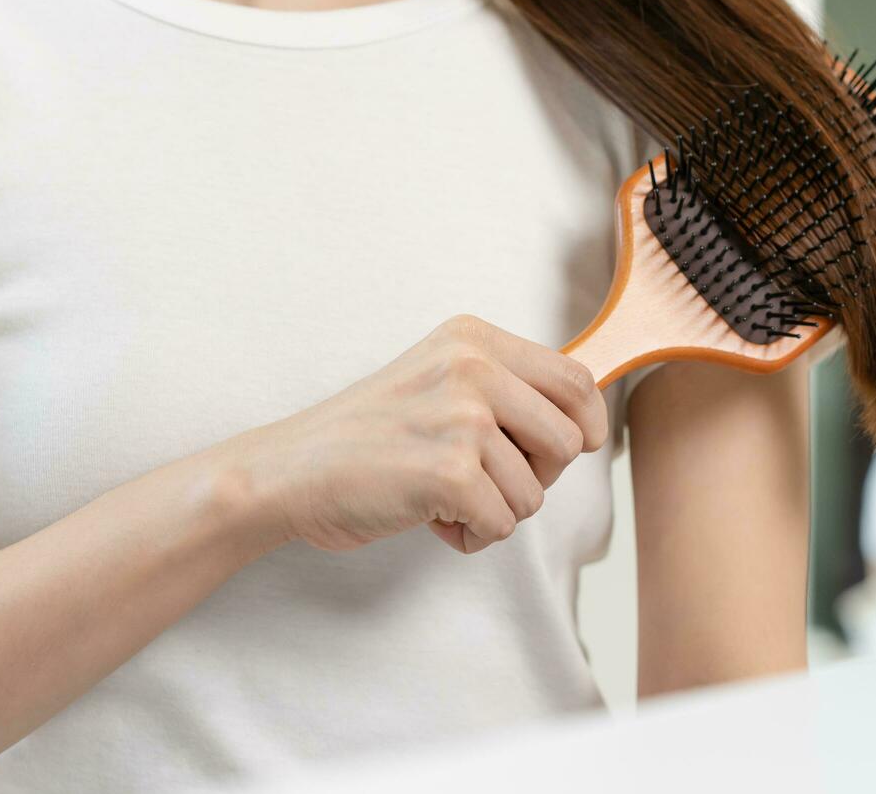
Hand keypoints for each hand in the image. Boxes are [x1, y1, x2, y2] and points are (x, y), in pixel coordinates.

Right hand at [249, 315, 608, 553]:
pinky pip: (502, 524)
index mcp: (474, 339)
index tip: (564, 450)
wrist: (289, 471)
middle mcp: (473, 367)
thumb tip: (587, 421)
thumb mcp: (439, 380)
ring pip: (536, 493)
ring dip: (495, 511)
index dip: (585, 425)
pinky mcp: (449, 471)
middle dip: (538, 475)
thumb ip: (504, 388)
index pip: (576, 379)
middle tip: (484, 478)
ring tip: (442, 496)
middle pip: (570, 440)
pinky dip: (471, 535)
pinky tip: (430, 517)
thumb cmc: (368, 438)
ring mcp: (462, 418)